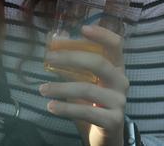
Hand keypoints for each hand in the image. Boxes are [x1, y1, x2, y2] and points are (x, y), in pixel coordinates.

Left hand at [41, 25, 127, 145]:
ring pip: (88, 89)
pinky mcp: (113, 120)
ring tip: (42, 89)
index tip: (82, 28)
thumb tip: (54, 41)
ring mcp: (119, 101)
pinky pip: (87, 111)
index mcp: (116, 68)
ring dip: (61, 87)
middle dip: (71, 57)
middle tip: (48, 58)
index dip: (102, 34)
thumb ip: (72, 63)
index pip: (116, 45)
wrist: (104, 136)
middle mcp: (121, 82)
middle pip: (99, 63)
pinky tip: (51, 106)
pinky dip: (66, 108)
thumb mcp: (83, 81)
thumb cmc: (92, 104)